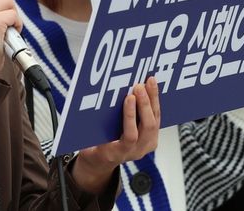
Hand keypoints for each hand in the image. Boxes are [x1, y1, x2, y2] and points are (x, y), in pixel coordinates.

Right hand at [72, 77, 160, 193]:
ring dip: (153, 100)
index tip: (129, 97)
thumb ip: (92, 129)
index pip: (130, 136)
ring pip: (155, 121)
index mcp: (117, 154)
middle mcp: (135, 152)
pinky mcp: (151, 140)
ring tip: (150, 82)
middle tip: (139, 86)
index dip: (130, 116)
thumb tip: (96, 104)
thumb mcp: (86, 143)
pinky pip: (156, 119)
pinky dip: (154, 103)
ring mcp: (146, 147)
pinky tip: (152, 88)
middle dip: (144, 104)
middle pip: (147, 127)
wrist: (102, 162)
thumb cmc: (92, 149)